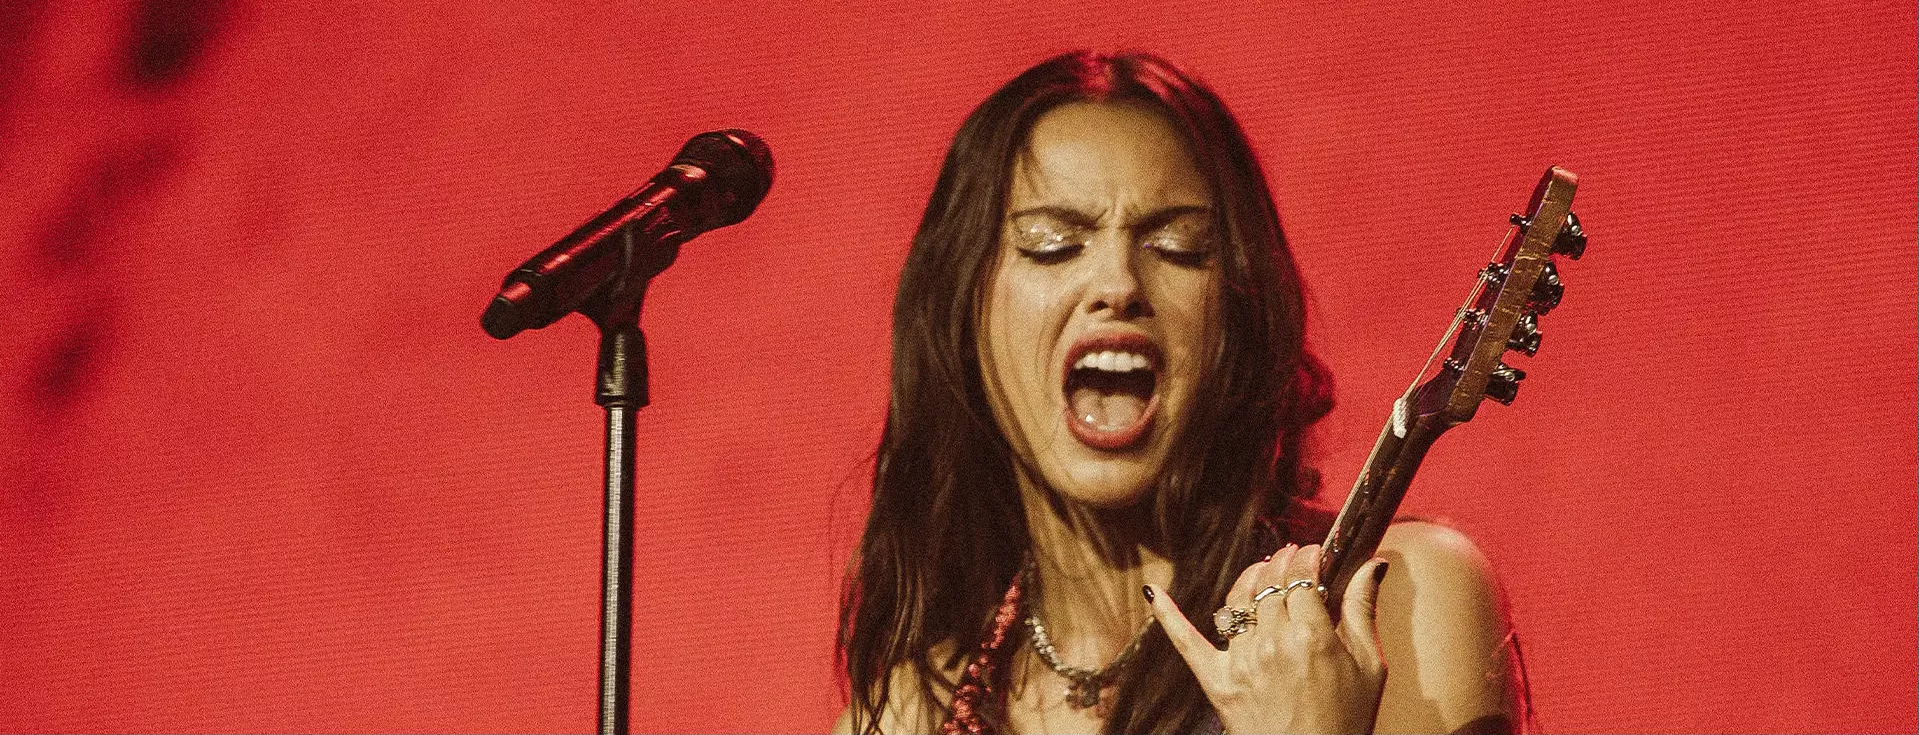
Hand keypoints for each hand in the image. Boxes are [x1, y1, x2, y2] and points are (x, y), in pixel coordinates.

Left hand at [1144, 544, 1388, 733]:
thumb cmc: (1346, 721)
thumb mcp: (1369, 667)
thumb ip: (1363, 610)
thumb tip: (1372, 565)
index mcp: (1313, 637)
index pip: (1302, 576)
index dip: (1308, 558)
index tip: (1315, 553)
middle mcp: (1272, 644)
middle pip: (1270, 583)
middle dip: (1282, 563)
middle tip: (1292, 558)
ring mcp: (1241, 661)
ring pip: (1237, 601)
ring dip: (1249, 579)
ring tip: (1261, 572)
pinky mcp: (1217, 681)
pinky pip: (1187, 642)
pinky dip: (1168, 615)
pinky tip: (1154, 591)